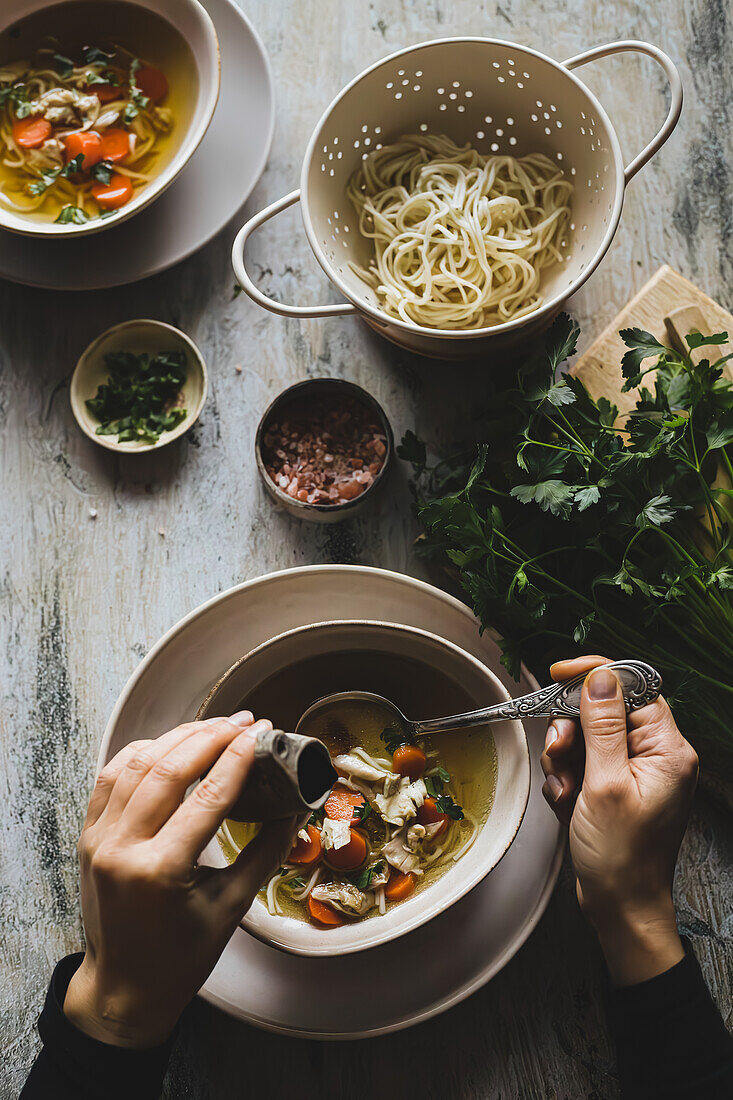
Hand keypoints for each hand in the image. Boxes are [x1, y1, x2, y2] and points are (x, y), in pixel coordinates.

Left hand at [64, 713, 298, 1046]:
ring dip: (177, 737)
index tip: (263, 735)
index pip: (208, 796)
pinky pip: (110, 777)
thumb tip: (297, 809)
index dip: (239, 758)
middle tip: (244, 723)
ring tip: (213, 726)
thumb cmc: (180, 959)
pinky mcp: (89, 837)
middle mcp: (122, 849)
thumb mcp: (231, 907)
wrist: (123, 990)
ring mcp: (99, 840)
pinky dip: (140, 752)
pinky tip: (168, 744)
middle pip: (168, 769)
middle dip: (211, 736)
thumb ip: (266, 851)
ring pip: (135, 763)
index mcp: (161, 871)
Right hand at [541, 656, 698, 985]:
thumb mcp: (605, 785)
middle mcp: (656, 756)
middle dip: (572, 729)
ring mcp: (635, 772)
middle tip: (559, 751)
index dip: (596, 678)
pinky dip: (566, 779)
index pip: (634, 688)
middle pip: (604, 711)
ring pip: (586, 737)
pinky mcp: (615, 787)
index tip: (560, 675)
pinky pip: (581, 763)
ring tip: (565, 789)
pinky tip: (567, 802)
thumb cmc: (622, 857)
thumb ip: (602, 726)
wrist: (620, 907)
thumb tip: (601, 677)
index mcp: (668, 750)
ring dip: (564, 758)